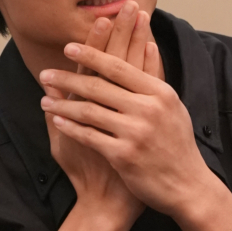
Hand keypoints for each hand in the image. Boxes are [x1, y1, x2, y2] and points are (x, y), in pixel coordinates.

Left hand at [38, 34, 210, 218]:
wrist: (186, 185)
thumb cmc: (178, 144)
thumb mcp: (173, 107)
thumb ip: (156, 78)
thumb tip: (148, 45)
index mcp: (160, 93)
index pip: (119, 67)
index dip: (91, 54)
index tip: (68, 47)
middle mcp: (149, 110)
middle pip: (99, 86)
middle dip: (67, 78)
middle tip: (46, 73)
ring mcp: (136, 133)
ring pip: (89, 110)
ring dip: (62, 104)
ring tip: (45, 99)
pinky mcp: (124, 155)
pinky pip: (88, 135)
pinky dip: (69, 126)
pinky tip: (57, 120)